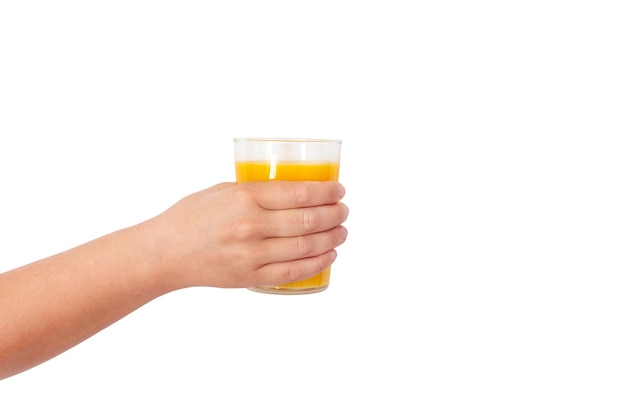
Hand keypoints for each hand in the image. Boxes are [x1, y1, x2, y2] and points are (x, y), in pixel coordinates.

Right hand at [147, 181, 348, 289]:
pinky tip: (329, 254)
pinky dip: (317, 263)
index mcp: (244, 197)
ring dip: (332, 238)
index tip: (339, 190)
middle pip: (309, 219)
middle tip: (344, 211)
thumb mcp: (223, 191)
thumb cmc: (193, 217)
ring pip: (306, 246)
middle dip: (335, 214)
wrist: (165, 253)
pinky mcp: (250, 277)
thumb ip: (258, 192)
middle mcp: (250, 226)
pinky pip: (293, 272)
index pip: (299, 193)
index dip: (327, 191)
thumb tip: (296, 191)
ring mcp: (251, 255)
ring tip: (342, 231)